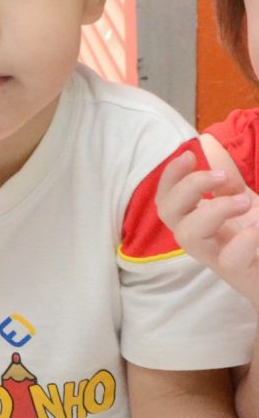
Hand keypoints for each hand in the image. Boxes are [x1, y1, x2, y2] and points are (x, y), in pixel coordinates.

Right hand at [156, 149, 258, 310]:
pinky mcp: (241, 274)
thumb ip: (227, 179)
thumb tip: (207, 143)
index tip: (189, 155)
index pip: (167, 198)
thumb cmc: (257, 237)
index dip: (170, 176)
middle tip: (221, 176)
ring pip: (188, 237)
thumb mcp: (242, 200)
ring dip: (213, 209)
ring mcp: (220, 259)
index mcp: (201, 220)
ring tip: (244, 201)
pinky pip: (231, 260)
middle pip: (168, 213)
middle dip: (188, 187)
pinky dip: (245, 239)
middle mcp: (203, 240)